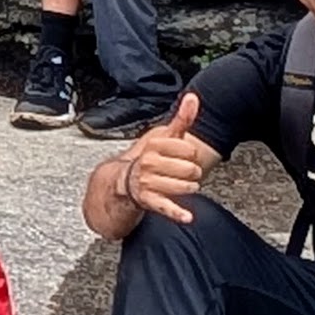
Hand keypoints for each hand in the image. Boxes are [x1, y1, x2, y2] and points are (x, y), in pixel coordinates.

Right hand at [119, 93, 210, 223]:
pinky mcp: (147, 200)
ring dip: (189, 188)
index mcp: (155, 144)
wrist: (122, 181)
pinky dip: (177, 213)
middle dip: (192, 173)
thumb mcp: (164, 136)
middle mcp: (149, 162)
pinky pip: (165, 206)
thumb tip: (193, 97)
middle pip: (189, 169)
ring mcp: (147, 181)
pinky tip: (187, 216)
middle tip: (183, 173)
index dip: (191, 155)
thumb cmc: (149, 158)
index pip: (189, 150)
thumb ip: (181, 119)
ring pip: (183, 187)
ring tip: (183, 186)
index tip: (185, 156)